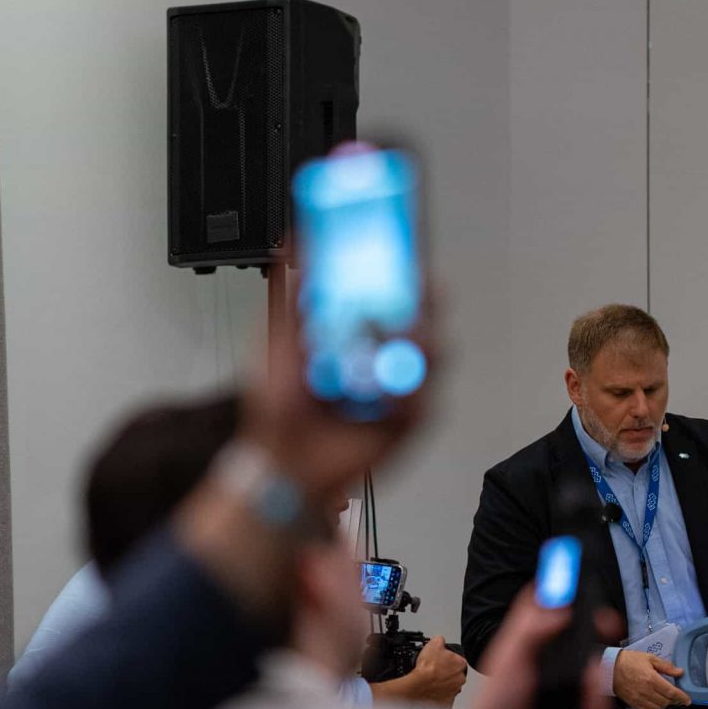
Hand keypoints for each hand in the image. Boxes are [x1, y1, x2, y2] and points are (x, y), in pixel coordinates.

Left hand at [174, 246, 437, 621]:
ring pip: (432, 355)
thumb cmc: (278, 411)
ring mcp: (396, 389)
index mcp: (354, 333)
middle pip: (421, 317)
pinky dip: (405, 393)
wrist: (281, 464)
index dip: (399, 267)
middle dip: (423, 299)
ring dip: (418, 341)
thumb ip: (291, 295)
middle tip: (412, 288)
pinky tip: (381, 390)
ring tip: (391, 338)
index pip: (388, 291)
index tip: (401, 245)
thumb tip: (294, 243)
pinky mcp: (406, 422)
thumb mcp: (275, 340)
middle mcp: (380, 357)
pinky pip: (423, 401)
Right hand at [373, 636, 465, 708]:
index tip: (440, 662)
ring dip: (442, 685)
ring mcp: (454, 692)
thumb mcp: (433, 644)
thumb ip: (440, 640)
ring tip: (431, 682)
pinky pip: (443, 699)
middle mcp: (460, 679)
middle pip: (454, 675)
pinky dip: (438, 696)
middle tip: (434, 672)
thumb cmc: (427, 668)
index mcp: (460, 664)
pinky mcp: (447, 703)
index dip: (447, 660)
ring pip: (450, 687)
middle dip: (446, 674)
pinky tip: (431, 691)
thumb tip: (440, 640)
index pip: (457, 661)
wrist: (418, 686)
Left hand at [469, 589, 616, 708]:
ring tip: (592, 689)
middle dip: (593, 625)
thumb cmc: (497, 702)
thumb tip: (559, 607)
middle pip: (572, 627)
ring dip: (595, 670)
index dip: (557, 586)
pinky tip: (593, 703)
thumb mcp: (512, 659)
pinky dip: (595, 694)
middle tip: (607, 624)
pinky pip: (589, 687)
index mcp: (523, 636)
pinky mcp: (565, 696)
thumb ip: (532, 630)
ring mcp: (553, 674)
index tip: (575, 575)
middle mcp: (540, 651)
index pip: (540, 602)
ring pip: (585, 658)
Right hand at [613, 649, 691, 708]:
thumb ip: (666, 666)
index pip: (671, 692)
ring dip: (664, 704)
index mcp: (651, 678)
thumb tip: (679, 672)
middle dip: (674, 700)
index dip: (681, 697)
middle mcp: (645, 690)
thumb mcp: (650, 658)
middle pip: (666, 701)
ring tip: (666, 698)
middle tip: (676, 696)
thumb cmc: (629, 661)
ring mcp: (638, 698)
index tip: (687, 700)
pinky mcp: (632, 702)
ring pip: (657, 708)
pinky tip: (656, 703)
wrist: (610, 667)